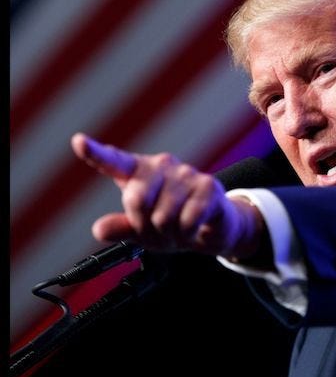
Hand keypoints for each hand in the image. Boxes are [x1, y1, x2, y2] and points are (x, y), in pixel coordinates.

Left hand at [73, 133, 263, 258]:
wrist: (215, 227)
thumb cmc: (173, 224)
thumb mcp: (141, 231)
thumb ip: (120, 229)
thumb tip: (100, 229)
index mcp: (140, 172)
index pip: (115, 162)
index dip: (95, 153)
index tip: (78, 142)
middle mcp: (162, 166)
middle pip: (136, 200)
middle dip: (144, 226)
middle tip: (158, 231)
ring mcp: (186, 174)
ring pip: (162, 216)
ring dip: (169, 234)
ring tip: (179, 230)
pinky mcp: (208, 186)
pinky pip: (187, 220)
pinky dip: (188, 234)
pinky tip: (194, 228)